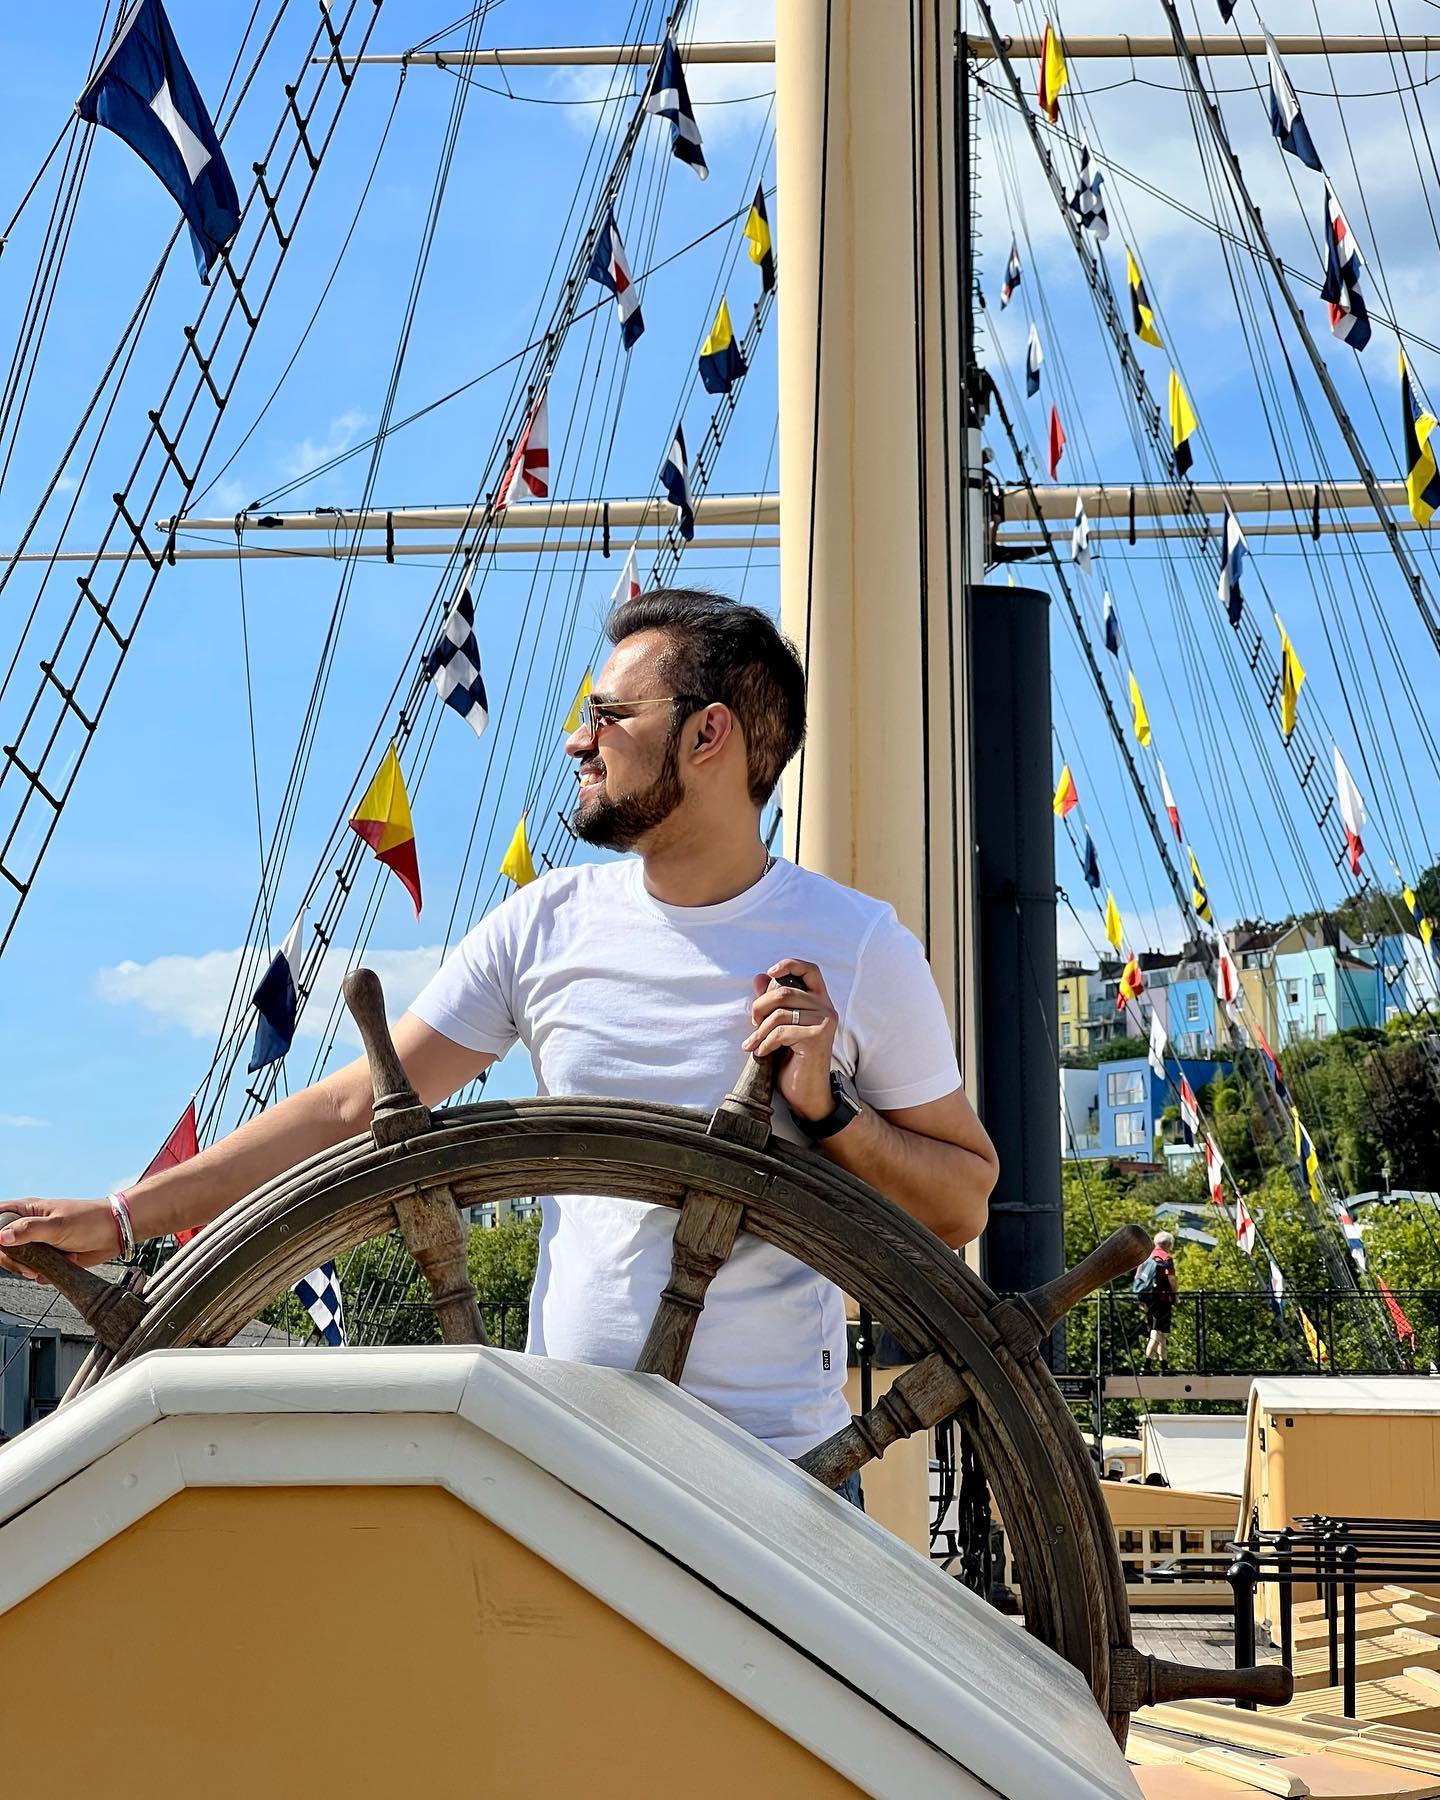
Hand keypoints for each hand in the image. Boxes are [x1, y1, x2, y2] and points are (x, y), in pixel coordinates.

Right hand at [0, 1199, 122, 1277]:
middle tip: (26, 1265)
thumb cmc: (90, 1220)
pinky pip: (35, 1271)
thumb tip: (2, 1237)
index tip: (3, 1246)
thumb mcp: (57, 1224)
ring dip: (28, 1268)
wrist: (115, 1233)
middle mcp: (28, 1226)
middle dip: (11, 1260)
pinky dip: (44, 1273)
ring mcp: (38, 1243)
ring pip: (17, 1262)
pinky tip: (60, 1263)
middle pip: (2, 1247)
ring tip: (44, 1266)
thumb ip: (28, 1230)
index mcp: (26, 1211)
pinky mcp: (49, 1258)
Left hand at [741, 958, 838, 1122]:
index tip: (770, 973)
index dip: (790, 964)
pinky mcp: (818, 1037)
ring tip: (754, 1044)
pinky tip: (762, 1053)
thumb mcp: (779, 1028)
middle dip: (760, 1007)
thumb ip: (772, 1003)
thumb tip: (760, 977)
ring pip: (780, 1013)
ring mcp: (825, 1022)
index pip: (810, 970)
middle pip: (784, 991)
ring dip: (760, 1031)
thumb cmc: (793, 1061)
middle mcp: (826, 1008)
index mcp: (819, 1002)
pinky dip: (766, 1042)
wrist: (807, 1094)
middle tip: (752, 1024)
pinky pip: (781, 1032)